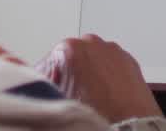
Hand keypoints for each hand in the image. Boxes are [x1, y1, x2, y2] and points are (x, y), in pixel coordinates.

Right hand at [35, 34, 162, 123]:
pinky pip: (110, 65)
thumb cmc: (98, 115)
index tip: (48, 93)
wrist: (130, 128)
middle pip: (69, 59)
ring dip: (87, 74)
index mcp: (68, 49)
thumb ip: (42, 84)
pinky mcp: (129, 60)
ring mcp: (112, 50)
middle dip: (67, 76)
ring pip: (90, 60)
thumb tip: (35, 83)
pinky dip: (106, 76)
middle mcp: (91, 43)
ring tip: (90, 99)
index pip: (45, 65)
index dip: (44, 83)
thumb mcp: (57, 99)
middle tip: (70, 98)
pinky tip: (105, 95)